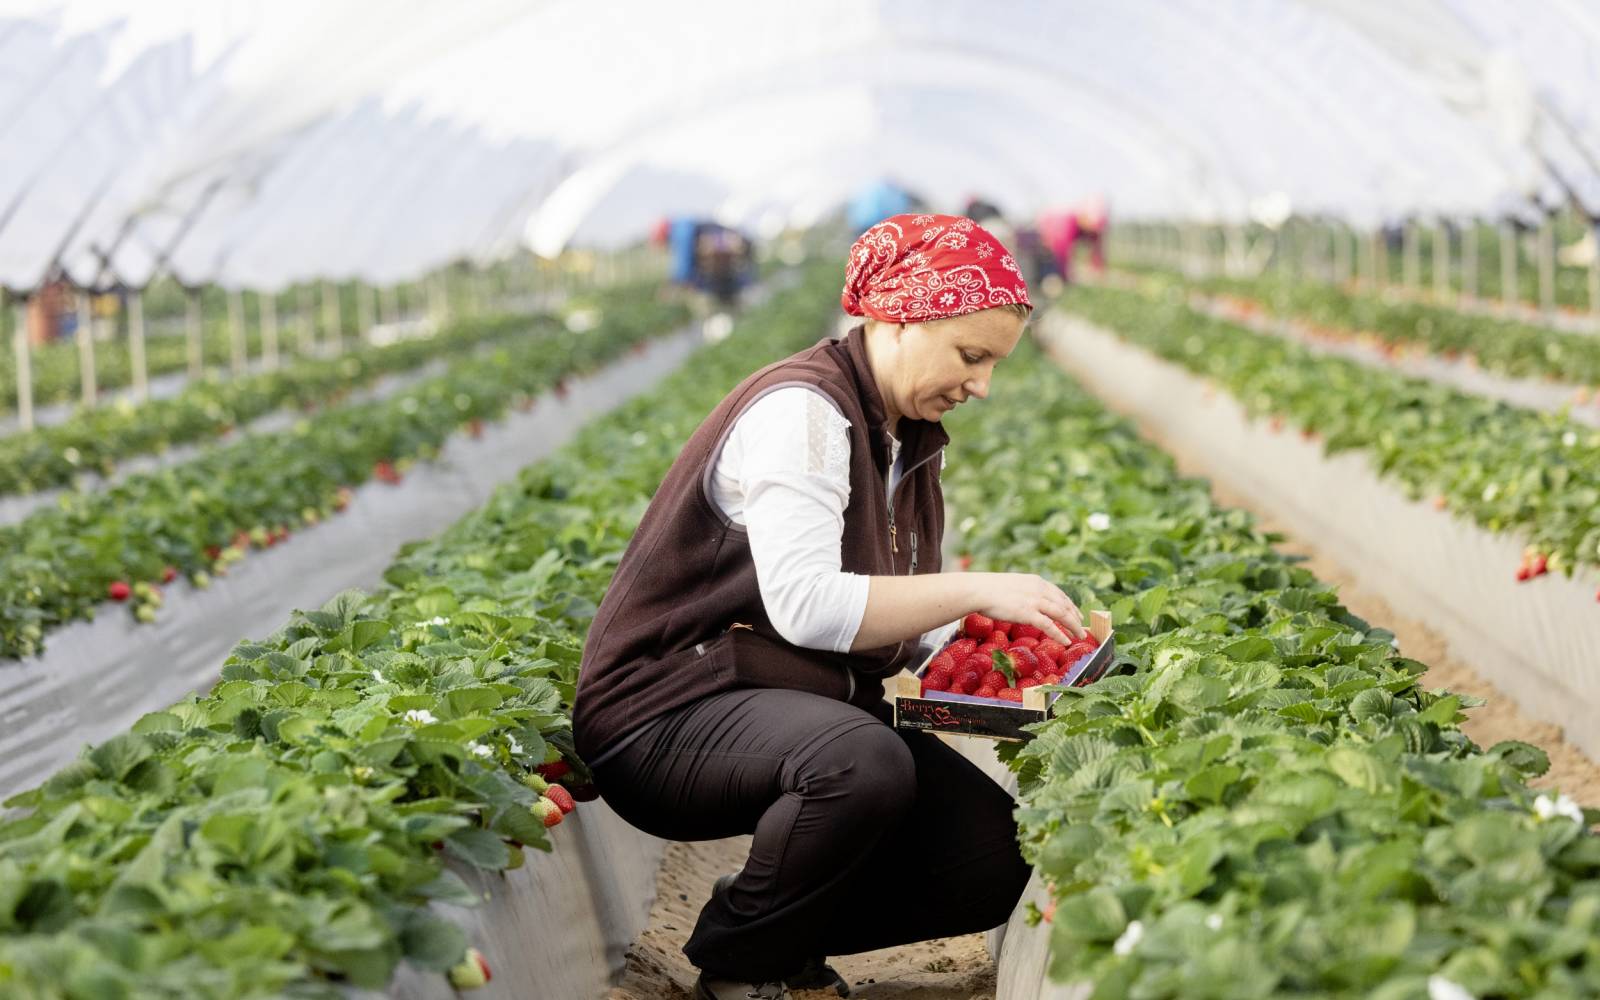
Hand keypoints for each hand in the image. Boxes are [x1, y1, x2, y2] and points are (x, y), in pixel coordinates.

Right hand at [969, 573, 1084, 642]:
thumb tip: (1025, 600)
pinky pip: (1049, 626)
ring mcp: (1035, 601)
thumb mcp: (1013, 585)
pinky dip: (1060, 634)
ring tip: (1080, 636)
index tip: (1075, 612)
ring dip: (1073, 626)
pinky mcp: (1028, 613)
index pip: (1059, 593)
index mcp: (1036, 581)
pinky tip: (1066, 641)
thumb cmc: (989, 589)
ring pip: (1061, 614)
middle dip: (1075, 616)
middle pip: (1064, 604)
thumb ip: (1024, 591)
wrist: (978, 590)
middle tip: (1082, 626)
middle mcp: (1039, 589)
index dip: (1069, 604)